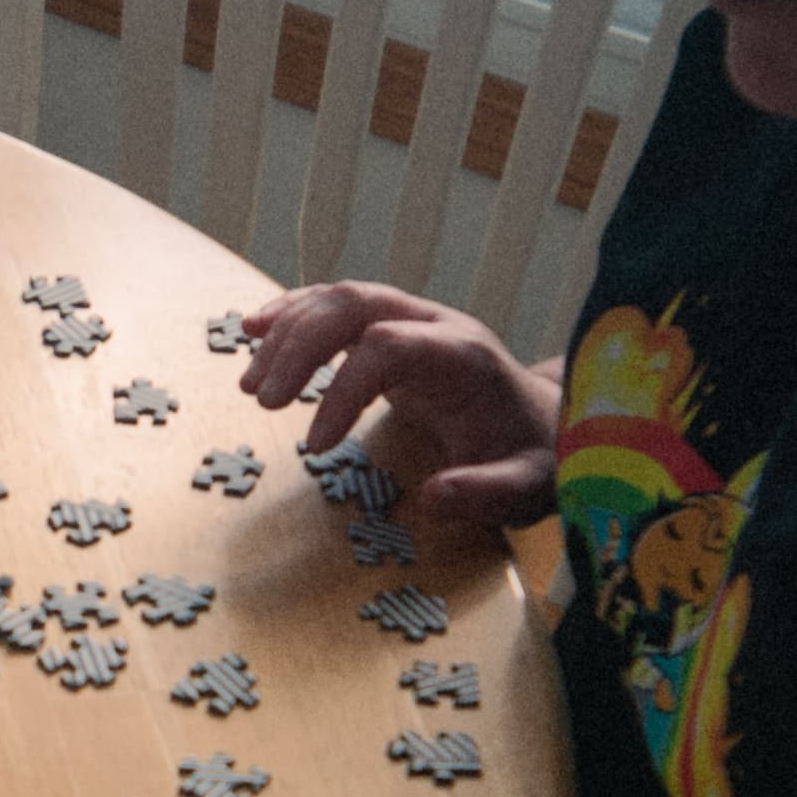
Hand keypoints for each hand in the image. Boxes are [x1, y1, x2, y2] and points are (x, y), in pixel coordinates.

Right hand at [238, 284, 562, 536]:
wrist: (546, 422)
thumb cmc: (532, 453)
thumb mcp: (526, 486)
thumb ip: (488, 493)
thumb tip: (434, 498)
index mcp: (463, 356)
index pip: (387, 347)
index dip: (342, 389)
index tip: (317, 446)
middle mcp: (435, 324)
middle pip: (354, 304)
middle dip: (299, 345)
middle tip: (262, 400)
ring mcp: (412, 319)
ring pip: (339, 298)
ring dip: (287, 332)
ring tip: (251, 385)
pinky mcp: (393, 328)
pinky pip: (336, 305)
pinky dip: (293, 316)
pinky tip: (253, 332)